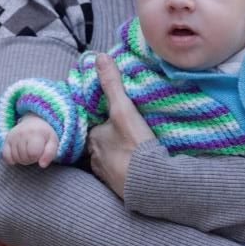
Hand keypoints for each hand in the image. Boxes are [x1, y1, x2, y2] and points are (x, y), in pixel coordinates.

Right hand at [3, 115, 58, 167]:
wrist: (34, 122)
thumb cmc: (44, 135)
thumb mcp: (53, 142)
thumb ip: (50, 154)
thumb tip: (42, 165)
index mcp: (36, 133)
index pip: (33, 154)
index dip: (38, 157)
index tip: (40, 152)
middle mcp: (23, 133)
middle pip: (24, 157)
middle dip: (31, 159)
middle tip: (34, 152)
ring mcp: (13, 136)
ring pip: (16, 158)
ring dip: (23, 160)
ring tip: (28, 152)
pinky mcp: (7, 139)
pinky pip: (5, 156)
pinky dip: (11, 159)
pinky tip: (18, 155)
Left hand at [88, 54, 153, 197]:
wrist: (151, 182)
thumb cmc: (134, 145)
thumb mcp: (124, 110)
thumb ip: (112, 84)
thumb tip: (100, 57)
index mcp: (93, 139)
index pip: (94, 125)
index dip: (103, 120)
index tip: (114, 118)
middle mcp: (95, 158)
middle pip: (100, 143)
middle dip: (110, 139)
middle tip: (126, 134)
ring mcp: (106, 175)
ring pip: (108, 160)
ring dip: (117, 156)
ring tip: (132, 150)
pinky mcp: (118, 188)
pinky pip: (118, 175)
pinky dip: (124, 170)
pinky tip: (136, 167)